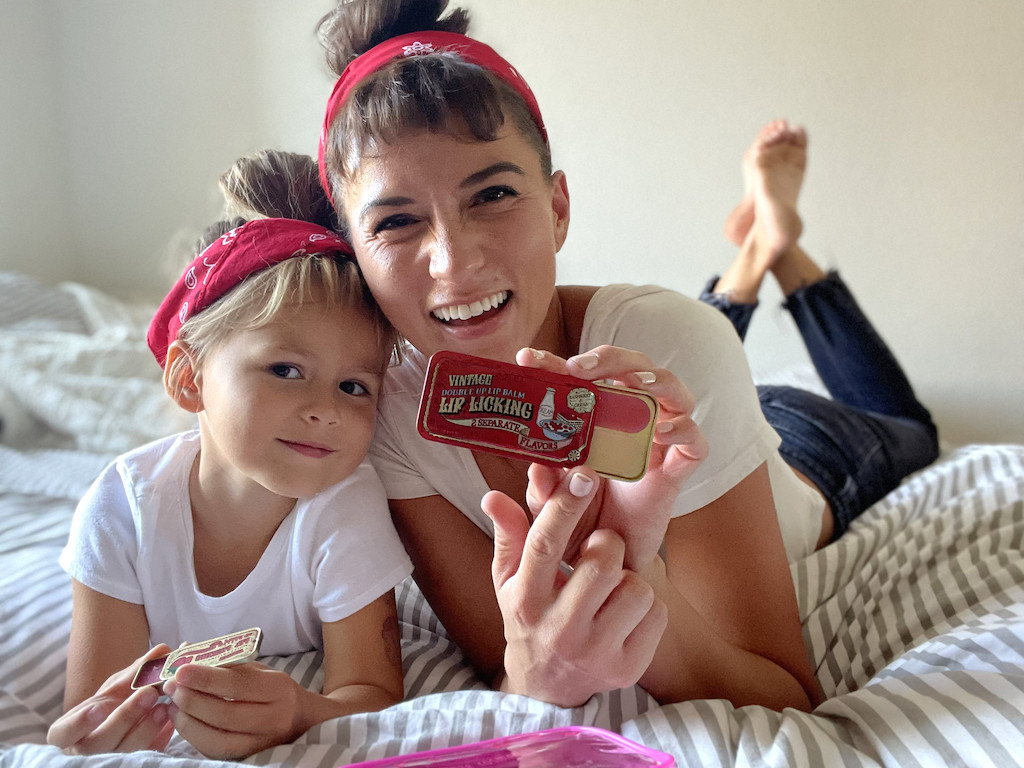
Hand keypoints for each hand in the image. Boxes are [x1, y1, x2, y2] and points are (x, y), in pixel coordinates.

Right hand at [47, 645, 174, 754]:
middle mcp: (86, 751)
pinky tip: (170, 720)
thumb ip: (138, 671)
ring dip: (147, 727)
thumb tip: (163, 649)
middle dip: (125, 716)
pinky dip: (159, 737)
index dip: (78, 723)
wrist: (127, 724)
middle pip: (99, 742)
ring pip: (125, 752)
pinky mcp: (134, 765)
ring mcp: (110, 761)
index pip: (63, 733)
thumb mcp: (118, 688)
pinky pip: (147, 755)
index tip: (99, 706)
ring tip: (164, 706)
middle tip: (149, 693)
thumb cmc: (112, 705)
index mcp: (70, 732)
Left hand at [163, 661, 303, 759]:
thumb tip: (187, 651)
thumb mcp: (258, 670)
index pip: (238, 685)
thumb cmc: (272, 690)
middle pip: (225, 714)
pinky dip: (193, 736)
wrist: (299, 720)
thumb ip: (225, 663)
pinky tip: (182, 720)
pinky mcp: (247, 757)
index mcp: (277, 689)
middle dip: (192, 700)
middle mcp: (273, 718)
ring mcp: (261, 743)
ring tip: (172, 704)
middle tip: (172, 686)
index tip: (181, 670)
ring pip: (217, 739)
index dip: (206, 678)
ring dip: (187, 721)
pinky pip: (215, 751)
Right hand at [482, 466, 667, 706]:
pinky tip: (624, 614)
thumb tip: (493, 495)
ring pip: (636, 589)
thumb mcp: (510, 580)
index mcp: (525, 600)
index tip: (584, 474)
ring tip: (611, 588)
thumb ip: (509, 536)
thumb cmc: (531, 617)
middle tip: (602, 549)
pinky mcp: (626, 669)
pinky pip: (655, 614)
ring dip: (629, 580)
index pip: (544, 545)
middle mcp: (558, 629)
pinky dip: (646, 608)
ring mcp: (594, 653)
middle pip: (602, 563)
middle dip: (608, 544)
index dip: (565, 506)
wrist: (548, 688)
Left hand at [518, 345, 707, 569]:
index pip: (577, 380)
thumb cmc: (578, 527)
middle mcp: (630, 422)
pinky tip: (663, 432)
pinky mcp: (679, 470)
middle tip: (578, 368)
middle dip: (608, 358)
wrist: (607, 567)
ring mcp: (658, 443)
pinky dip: (684, 430)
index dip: (553, 365)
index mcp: (593, 420)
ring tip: (634, 383)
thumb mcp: (551, 509)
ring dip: (655, 380)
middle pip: (632, 368)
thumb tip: (536, 470)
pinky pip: (694, 443)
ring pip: (673, 392)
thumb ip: (543, 491)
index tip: (526, 359)